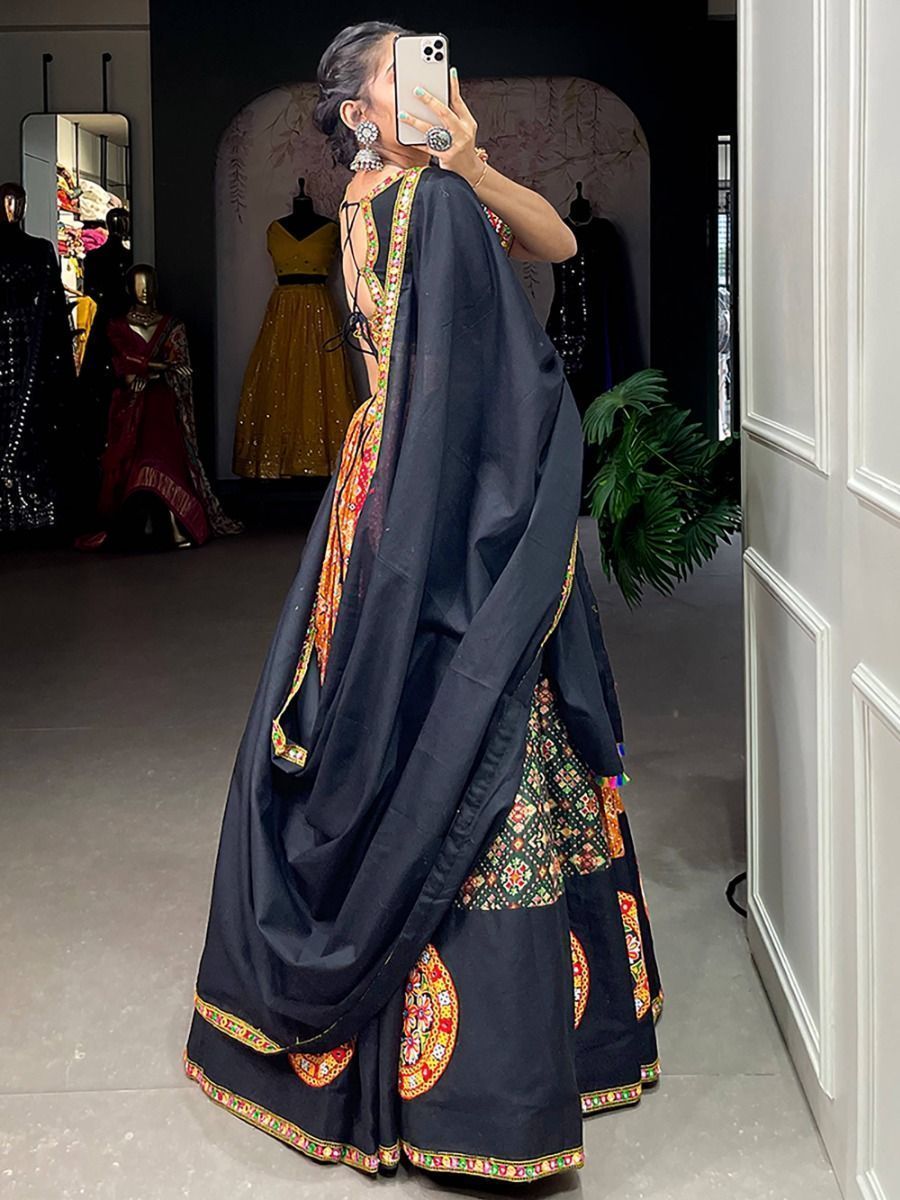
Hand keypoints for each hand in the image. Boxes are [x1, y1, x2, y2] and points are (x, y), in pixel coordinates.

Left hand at [398, 67, 482, 185]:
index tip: (447, 72)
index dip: (453, 86)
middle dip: (430, 100)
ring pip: (432, 130)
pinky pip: (427, 147)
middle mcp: (462, 132)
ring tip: (402, 114)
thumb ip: (454, 114)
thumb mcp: (465, 128)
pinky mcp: (445, 157)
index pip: (458, 101)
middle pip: (444, 113)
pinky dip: (416, 142)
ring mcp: (454, 145)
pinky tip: (405, 136)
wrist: (470, 171)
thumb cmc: (464, 147)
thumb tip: (438, 96)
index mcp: (467, 122)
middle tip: (416, 90)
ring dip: (415, 121)